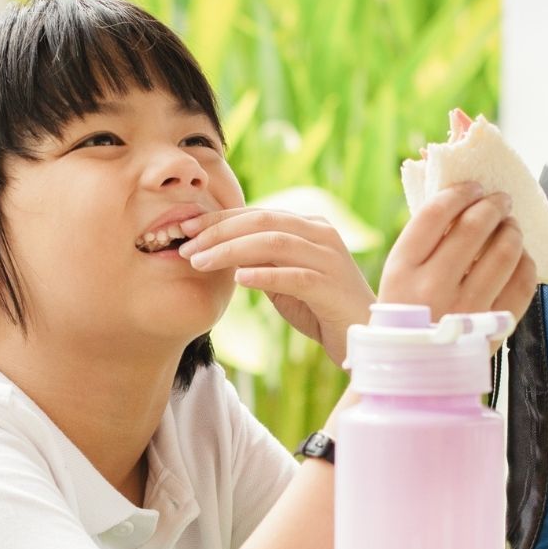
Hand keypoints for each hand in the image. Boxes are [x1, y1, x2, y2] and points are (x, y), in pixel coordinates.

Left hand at [178, 208, 375, 366]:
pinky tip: (238, 279)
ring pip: (275, 243)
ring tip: (200, 263)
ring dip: (232, 251)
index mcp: (308, 225)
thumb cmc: (317, 306)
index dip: (218, 219)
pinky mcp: (331, 286)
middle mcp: (321, 234)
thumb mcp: (282, 277)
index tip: (185, 228)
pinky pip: (294, 276)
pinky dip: (264, 275)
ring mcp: (329, 258)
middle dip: (218, 232)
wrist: (361, 335)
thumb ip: (258, 260)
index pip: (257, 213)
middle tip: (186, 247)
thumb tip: (217, 248)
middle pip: (262, 221)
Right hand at [379, 182, 536, 323]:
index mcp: (400, 271)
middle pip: (474, 226)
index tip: (470, 188)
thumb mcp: (394, 282)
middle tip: (498, 201)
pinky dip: (525, 263)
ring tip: (509, 228)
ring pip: (505, 250)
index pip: (435, 214)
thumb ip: (421, 247)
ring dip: (512, 230)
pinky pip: (522, 282)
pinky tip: (517, 258)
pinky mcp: (490, 327)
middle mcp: (431, 287)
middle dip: (493, 205)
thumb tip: (458, 206)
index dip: (459, 193)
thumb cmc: (401, 323)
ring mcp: (463, 308)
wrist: (406, 375)